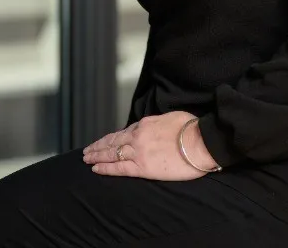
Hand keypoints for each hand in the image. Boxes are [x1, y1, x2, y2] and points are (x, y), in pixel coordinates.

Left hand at [82, 111, 217, 179]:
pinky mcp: (143, 167)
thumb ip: (159, 124)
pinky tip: (96, 169)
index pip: (124, 132)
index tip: (105, 141)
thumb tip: (157, 128)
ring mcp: (138, 152)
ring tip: (87, 159)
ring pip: (112, 153)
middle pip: (113, 141)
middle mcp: (138, 136)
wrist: (200, 141)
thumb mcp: (171, 118)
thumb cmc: (191, 128)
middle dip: (98, 146)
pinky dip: (106, 168)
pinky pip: (119, 168)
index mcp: (145, 124)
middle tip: (87, 150)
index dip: (112, 138)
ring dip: (97, 156)